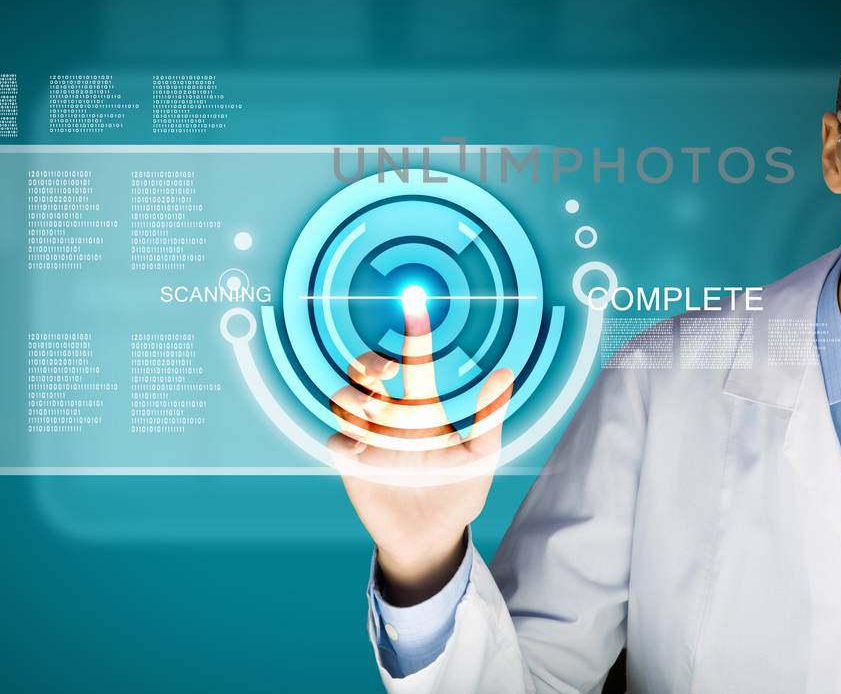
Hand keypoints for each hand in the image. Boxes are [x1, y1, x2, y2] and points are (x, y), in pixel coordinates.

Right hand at [328, 288, 514, 604]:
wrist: (433, 538)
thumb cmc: (459, 492)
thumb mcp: (480, 456)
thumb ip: (488, 417)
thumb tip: (506, 374)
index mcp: (422, 408)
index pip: (415, 362)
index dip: (414, 332)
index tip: (414, 302)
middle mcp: (390, 417)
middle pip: (363, 370)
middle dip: (367, 362)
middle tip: (385, 374)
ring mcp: (367, 440)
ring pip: (340, 399)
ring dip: (353, 399)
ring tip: (375, 413)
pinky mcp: (352, 467)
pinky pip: (334, 442)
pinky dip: (344, 441)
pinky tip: (363, 452)